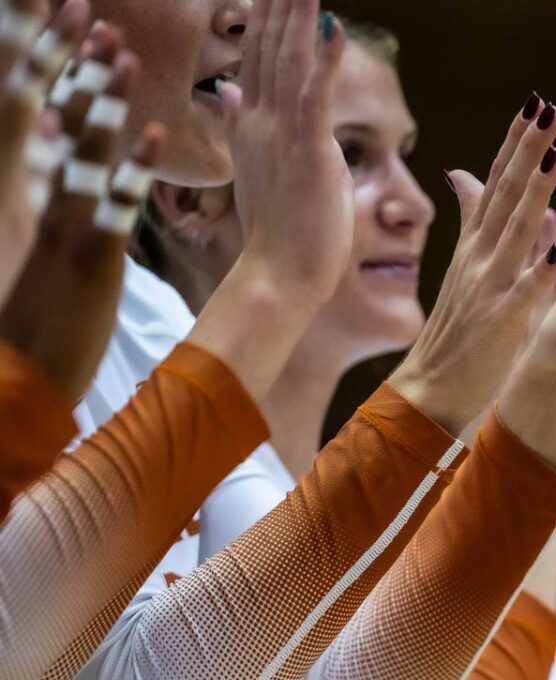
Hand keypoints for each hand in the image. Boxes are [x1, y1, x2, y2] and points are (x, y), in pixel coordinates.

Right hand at [0, 17, 163, 400]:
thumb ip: (46, 194)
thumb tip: (53, 148)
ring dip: (101, 99)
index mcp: (21, 196)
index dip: (45, 67)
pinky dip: (130, 166)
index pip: (31, 115)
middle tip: (86, 11)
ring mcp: (60, 227)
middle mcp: (33, 202)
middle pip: (47, 117)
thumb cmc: (32, 314)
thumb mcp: (36, 243)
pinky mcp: (90, 260)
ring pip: (81, 151)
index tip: (65, 23)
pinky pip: (113, 205)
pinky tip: (152, 132)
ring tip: (123, 53)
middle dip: (64, 63)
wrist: (13, 377)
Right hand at [222, 0, 350, 313]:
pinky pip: (314, 97)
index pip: (259, 55)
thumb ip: (242, 124)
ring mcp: (281, 135)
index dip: (268, 15)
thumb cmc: (280, 229)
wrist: (278, 275)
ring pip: (288, 61)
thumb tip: (227, 88)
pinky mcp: (307, 153)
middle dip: (280, 3)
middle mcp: (259, 121)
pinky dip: (324, 61)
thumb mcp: (258, 166)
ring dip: (298, 16)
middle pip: (269, 46)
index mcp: (251, 123)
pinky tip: (334, 27)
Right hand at [387, 95, 555, 433]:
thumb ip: (473, 218)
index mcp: (478, 242)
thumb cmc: (459, 330)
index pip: (499, 179)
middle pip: (507, 192)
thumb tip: (462, 170)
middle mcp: (481, 255)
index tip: (537, 103)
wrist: (432, 387)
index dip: (517, 141)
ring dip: (536, 193)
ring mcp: (490, 286)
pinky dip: (540, 272)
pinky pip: (524, 293)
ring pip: (515, 231)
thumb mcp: (465, 265)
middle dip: (528, 149)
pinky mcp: (501, 322)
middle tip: (550, 108)